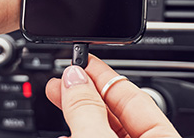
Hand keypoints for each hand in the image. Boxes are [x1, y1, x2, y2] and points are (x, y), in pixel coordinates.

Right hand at [46, 55, 180, 137]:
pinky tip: (64, 134)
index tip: (80, 62)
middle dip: (86, 95)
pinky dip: (78, 137)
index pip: (136, 97)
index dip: (104, 77)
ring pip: (103, 133)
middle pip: (118, 115)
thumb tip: (75, 78)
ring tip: (58, 101)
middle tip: (62, 80)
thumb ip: (86, 109)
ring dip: (78, 116)